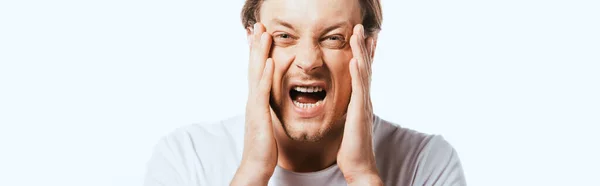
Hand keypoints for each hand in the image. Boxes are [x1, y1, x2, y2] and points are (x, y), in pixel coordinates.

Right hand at [231, 23, 277, 185]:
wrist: (255, 166)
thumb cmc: (263, 147)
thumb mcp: (267, 122)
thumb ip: (268, 109)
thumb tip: (271, 101)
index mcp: (256, 101)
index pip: (257, 71)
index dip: (258, 53)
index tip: (260, 35)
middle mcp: (253, 99)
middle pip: (254, 67)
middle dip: (256, 45)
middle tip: (258, 25)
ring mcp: (254, 106)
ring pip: (257, 73)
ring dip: (260, 52)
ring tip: (263, 33)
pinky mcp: (259, 115)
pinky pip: (263, 91)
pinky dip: (267, 75)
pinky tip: (271, 61)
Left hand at [337, 24, 382, 185]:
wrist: (359, 167)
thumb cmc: (351, 149)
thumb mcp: (347, 125)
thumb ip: (347, 111)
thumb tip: (343, 105)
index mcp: (360, 102)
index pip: (362, 73)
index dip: (363, 55)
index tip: (361, 39)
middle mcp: (364, 100)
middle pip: (365, 67)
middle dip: (363, 47)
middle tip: (361, 28)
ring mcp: (363, 105)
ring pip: (363, 73)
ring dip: (361, 52)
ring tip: (358, 34)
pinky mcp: (359, 113)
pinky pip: (358, 88)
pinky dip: (358, 73)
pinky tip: (355, 59)